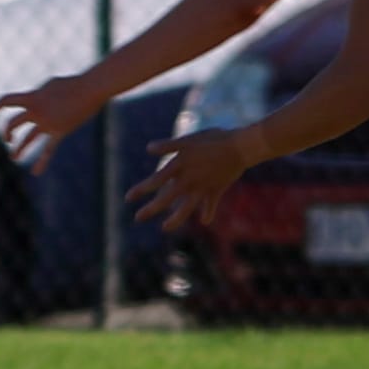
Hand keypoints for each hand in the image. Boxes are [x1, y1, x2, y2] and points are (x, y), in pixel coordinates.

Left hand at [0, 75, 102, 175]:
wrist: (91, 89)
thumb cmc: (72, 84)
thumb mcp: (50, 86)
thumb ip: (39, 95)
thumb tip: (36, 103)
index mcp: (32, 98)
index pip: (6, 101)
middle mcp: (36, 112)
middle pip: (13, 123)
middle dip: (7, 132)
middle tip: (8, 139)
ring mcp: (48, 123)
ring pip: (28, 139)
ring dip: (19, 149)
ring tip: (13, 158)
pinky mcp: (60, 132)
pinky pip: (49, 150)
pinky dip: (42, 161)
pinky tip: (35, 173)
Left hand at [125, 128, 250, 230]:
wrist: (241, 147)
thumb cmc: (213, 140)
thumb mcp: (188, 140)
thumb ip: (168, 146)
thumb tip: (148, 148)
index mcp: (179, 167)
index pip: (155, 181)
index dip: (141, 190)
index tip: (127, 198)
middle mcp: (188, 181)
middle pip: (166, 199)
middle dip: (151, 210)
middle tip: (137, 218)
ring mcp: (203, 188)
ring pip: (186, 208)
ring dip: (175, 219)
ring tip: (165, 228)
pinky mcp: (217, 190)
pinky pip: (211, 205)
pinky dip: (208, 212)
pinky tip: (204, 221)